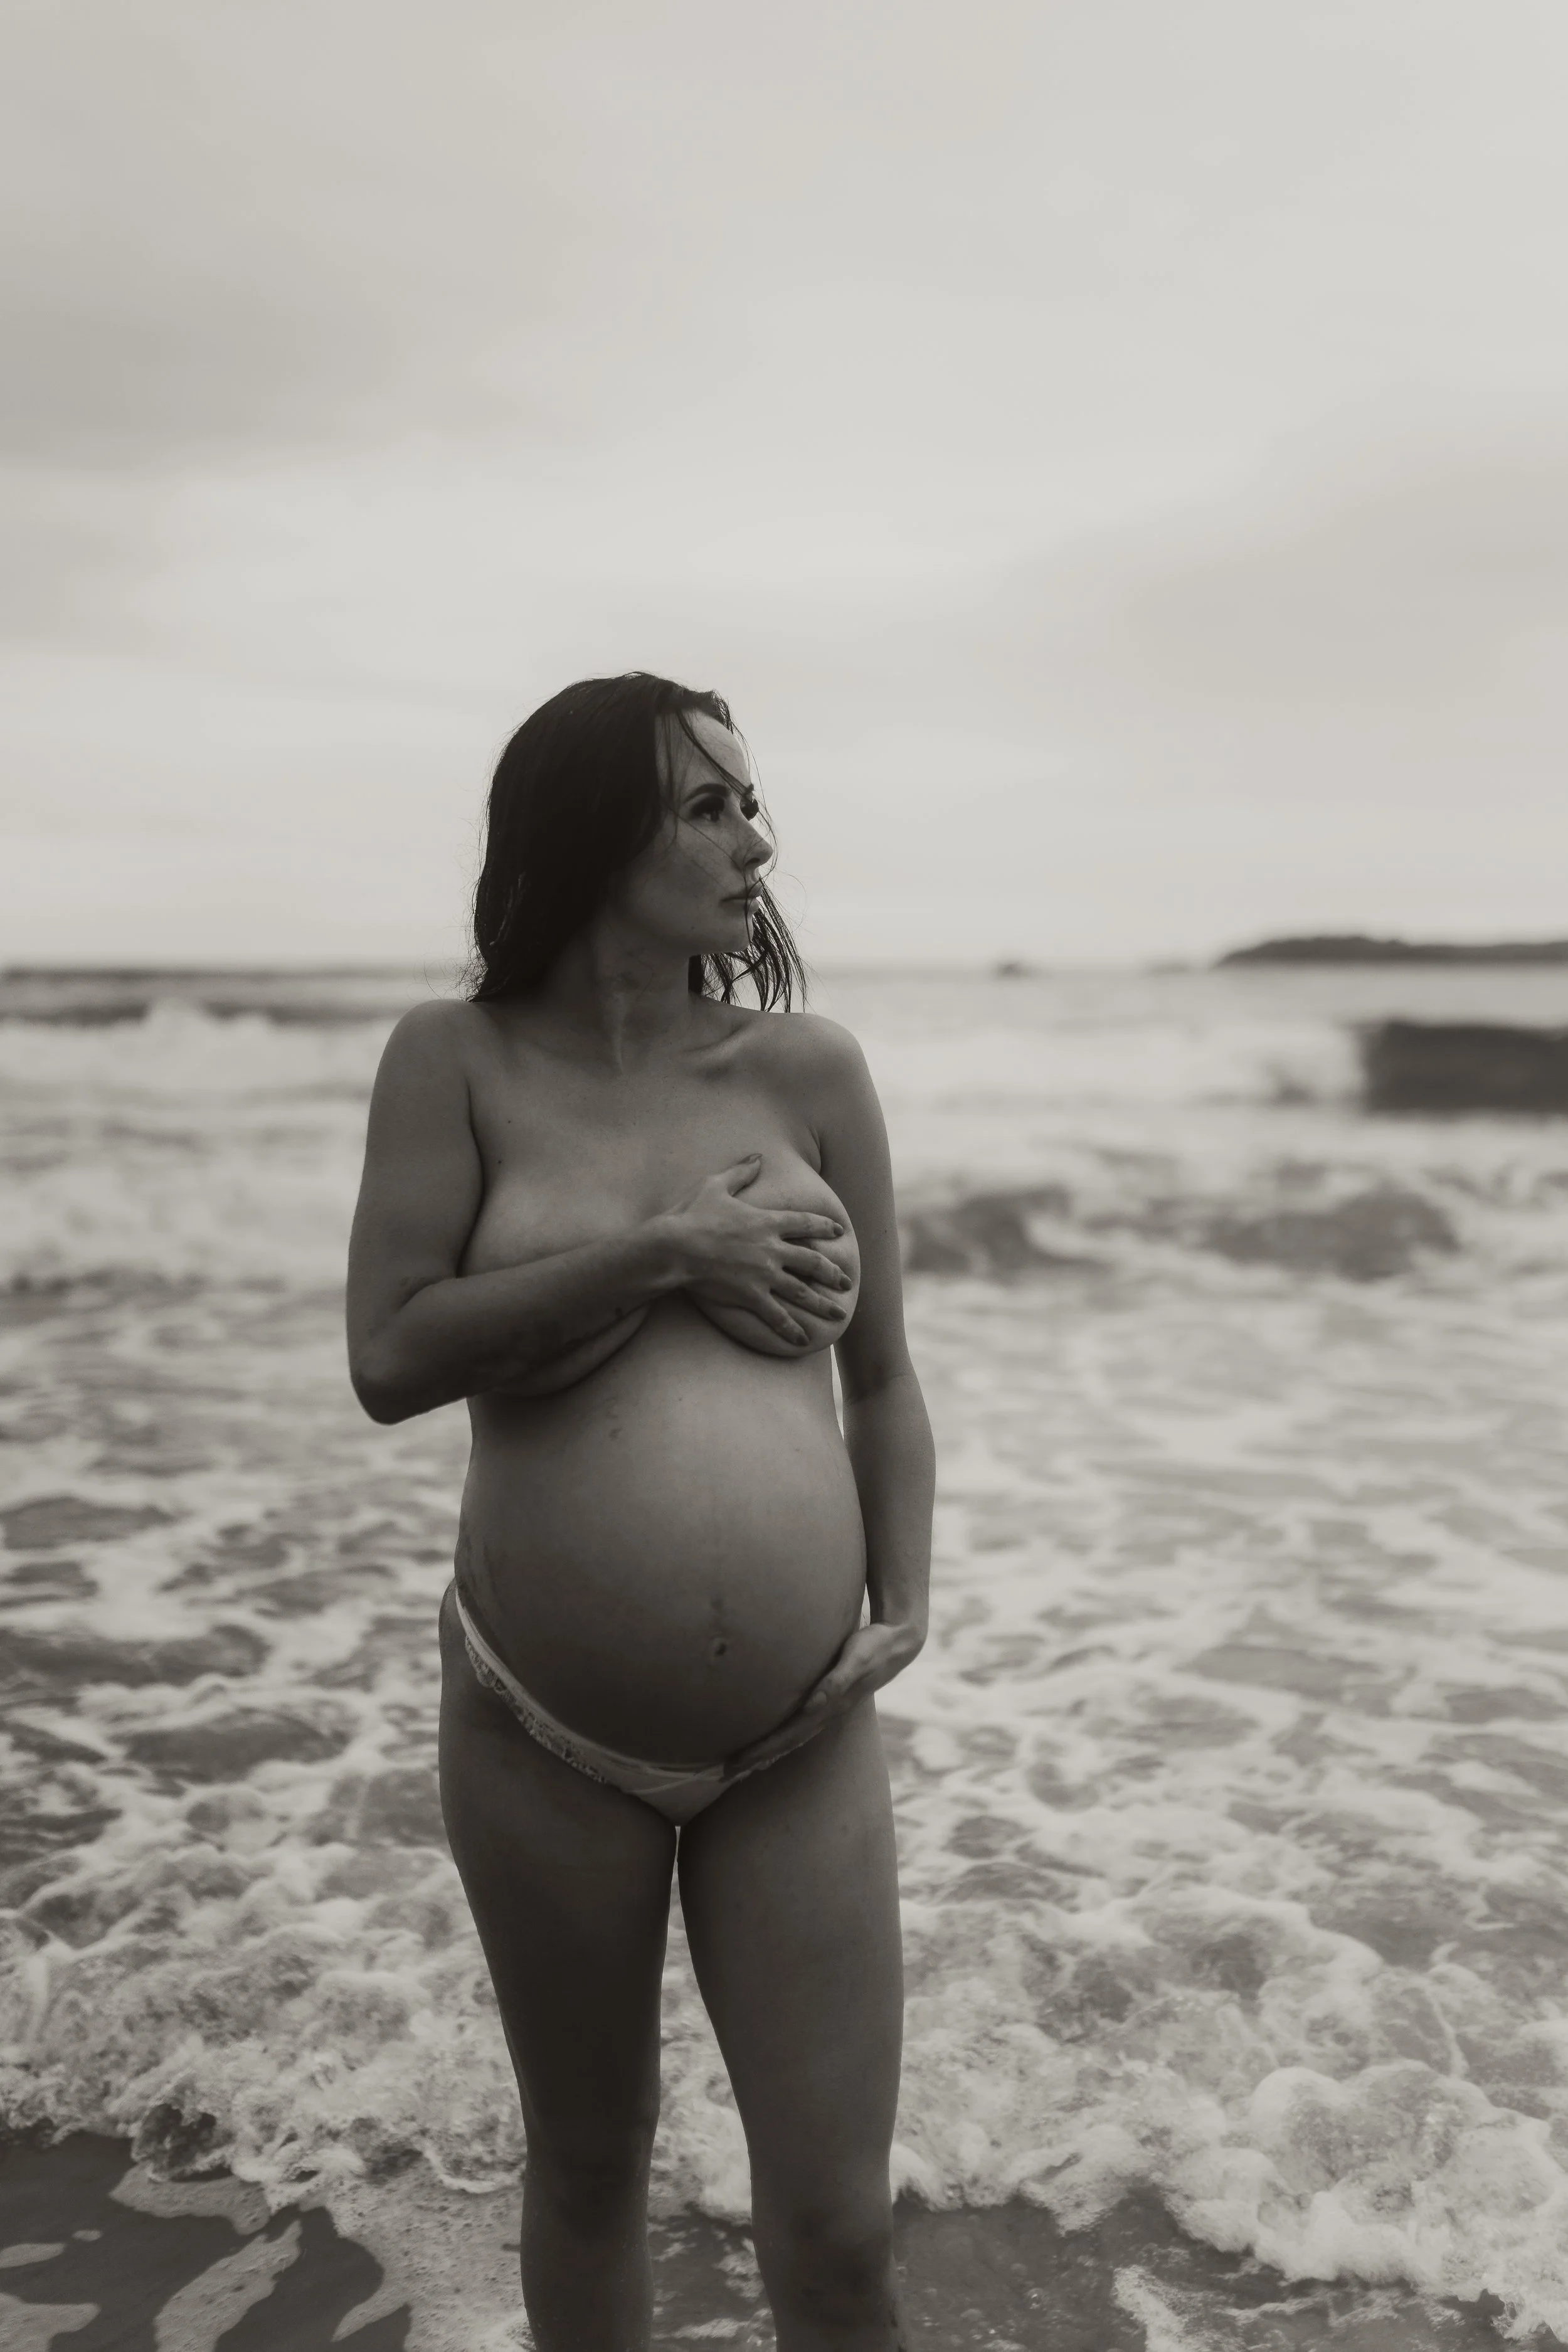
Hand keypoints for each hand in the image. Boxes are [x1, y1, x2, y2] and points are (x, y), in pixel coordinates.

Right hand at [663, 1156, 852, 1347]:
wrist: (675, 1247)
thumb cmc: (692, 1215)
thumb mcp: (715, 1185)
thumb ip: (740, 1172)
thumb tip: (758, 1157)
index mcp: (767, 1221)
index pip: (805, 1223)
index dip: (825, 1227)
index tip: (839, 1232)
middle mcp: (772, 1249)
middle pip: (813, 1261)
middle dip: (832, 1272)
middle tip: (846, 1281)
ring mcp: (764, 1274)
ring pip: (802, 1292)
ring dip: (823, 1304)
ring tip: (839, 1313)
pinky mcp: (751, 1296)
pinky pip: (777, 1316)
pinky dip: (791, 1329)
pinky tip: (804, 1340)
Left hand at [722, 1619, 925, 1777]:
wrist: (898, 1646)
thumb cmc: (874, 1647)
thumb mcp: (857, 1658)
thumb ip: (838, 1679)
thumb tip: (814, 1703)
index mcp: (828, 1708)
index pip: (786, 1736)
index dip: (759, 1751)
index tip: (733, 1764)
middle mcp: (825, 1715)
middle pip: (784, 1745)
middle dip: (754, 1760)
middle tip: (722, 1774)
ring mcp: (827, 1711)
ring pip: (790, 1740)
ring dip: (765, 1754)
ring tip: (740, 1767)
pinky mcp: (826, 1702)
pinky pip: (797, 1727)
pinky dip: (780, 1740)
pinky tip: (770, 1743)